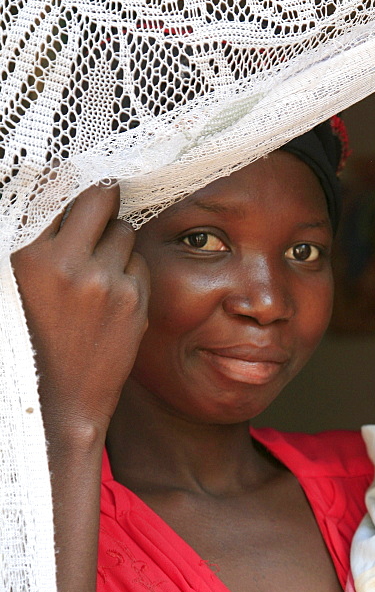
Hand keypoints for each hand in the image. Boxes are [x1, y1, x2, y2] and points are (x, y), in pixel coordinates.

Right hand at [11, 183, 148, 442]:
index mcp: (28, 256)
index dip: (72, 190)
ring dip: (115, 243)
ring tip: (96, 271)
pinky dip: (129, 274)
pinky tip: (110, 298)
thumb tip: (65, 199)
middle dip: (101, 204)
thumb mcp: (17, 283)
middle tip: (97, 215)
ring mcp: (106, 282)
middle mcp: (68, 264)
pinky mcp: (134, 302)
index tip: (76, 193)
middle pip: (101, 199)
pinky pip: (139, 265)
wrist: (58, 401)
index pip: (60, 192)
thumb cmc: (32, 339)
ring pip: (125, 233)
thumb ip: (41, 243)